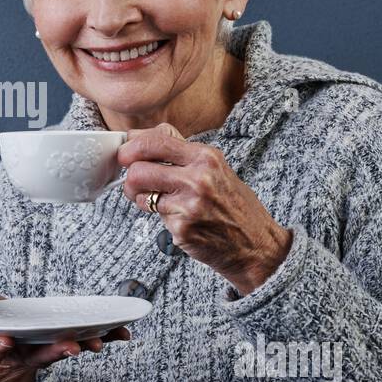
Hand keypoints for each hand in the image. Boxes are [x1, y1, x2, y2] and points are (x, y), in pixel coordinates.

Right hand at [0, 263, 130, 381]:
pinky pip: (86, 340)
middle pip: (39, 355)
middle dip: (54, 352)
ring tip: (96, 343)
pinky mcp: (65, 342)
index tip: (2, 344)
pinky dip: (103, 337)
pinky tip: (122, 333)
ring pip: (65, 350)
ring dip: (82, 345)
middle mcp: (25, 353)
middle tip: (70, 348)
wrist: (1, 347)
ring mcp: (47, 349)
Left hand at [116, 123, 292, 294]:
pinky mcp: (182, 228)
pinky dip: (159, 217)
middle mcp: (198, 178)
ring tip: (159, 201)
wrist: (256, 245)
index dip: (131, 147)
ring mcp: (189, 204)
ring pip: (138, 192)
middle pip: (137, 168)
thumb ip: (180, 151)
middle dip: (130, 177)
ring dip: (140, 197)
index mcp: (206, 157)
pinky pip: (152, 215)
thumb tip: (138, 136)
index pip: (155, 141)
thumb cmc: (233, 206)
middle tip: (137, 183)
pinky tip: (179, 219)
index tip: (126, 154)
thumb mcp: (215, 168)